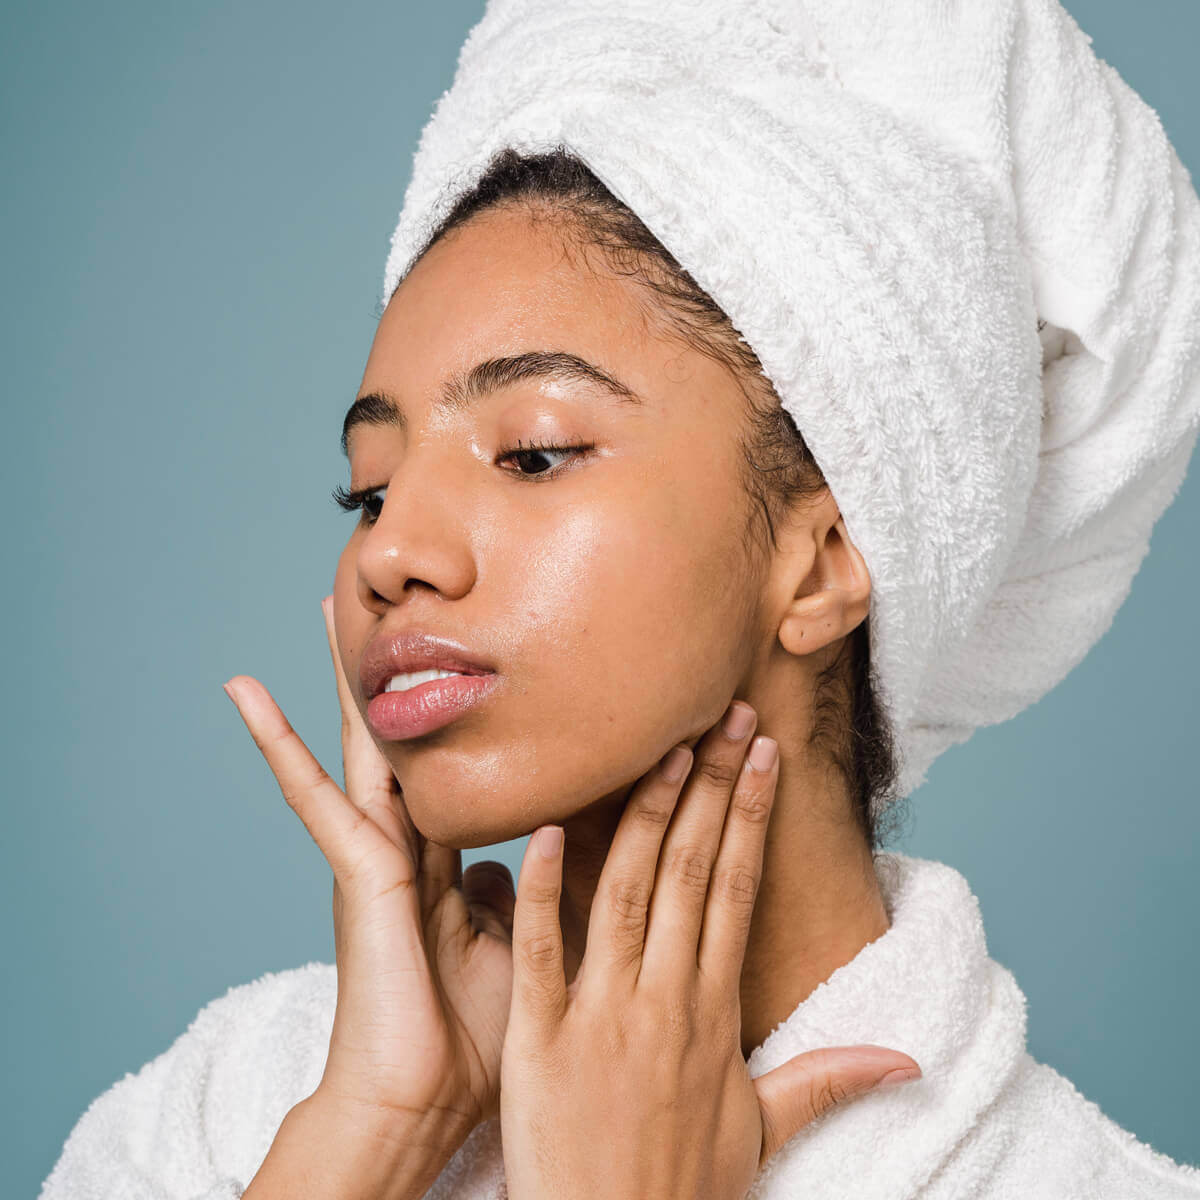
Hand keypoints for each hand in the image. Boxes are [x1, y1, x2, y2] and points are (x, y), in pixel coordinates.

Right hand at [224, 595, 515, 1167]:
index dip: (459, 717)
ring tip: (327, 607)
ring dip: (341, 680)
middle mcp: (405, 845)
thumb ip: (520, 886)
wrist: (425, 1101)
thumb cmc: (472, 1033)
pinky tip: (244, 691)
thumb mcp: (520, 940)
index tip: (473, 660)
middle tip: (387, 606)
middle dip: (396, 677)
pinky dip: (276, 741)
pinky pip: (312, 794)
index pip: (452, 770)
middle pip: (402, 741)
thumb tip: (524, 851)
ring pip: (358, 745)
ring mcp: (373, 853)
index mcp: (444, 860)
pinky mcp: (352, 869)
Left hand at [499, 699, 921, 1199]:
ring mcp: (602, 1014)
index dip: (750, 814)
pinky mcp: (541, 1037)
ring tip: (661, 746)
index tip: (761, 754)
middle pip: (694, 869)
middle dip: (710, 785)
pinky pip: (542, 950)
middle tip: (722, 714)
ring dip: (646, 814)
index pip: (739, 888)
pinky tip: (546, 826)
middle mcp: (667, 999)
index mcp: (715, 1010)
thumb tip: (909, 1059)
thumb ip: (829, 1078)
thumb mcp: (765, 1130)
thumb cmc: (685, 1187)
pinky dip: (543, 886)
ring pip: (629, 892)